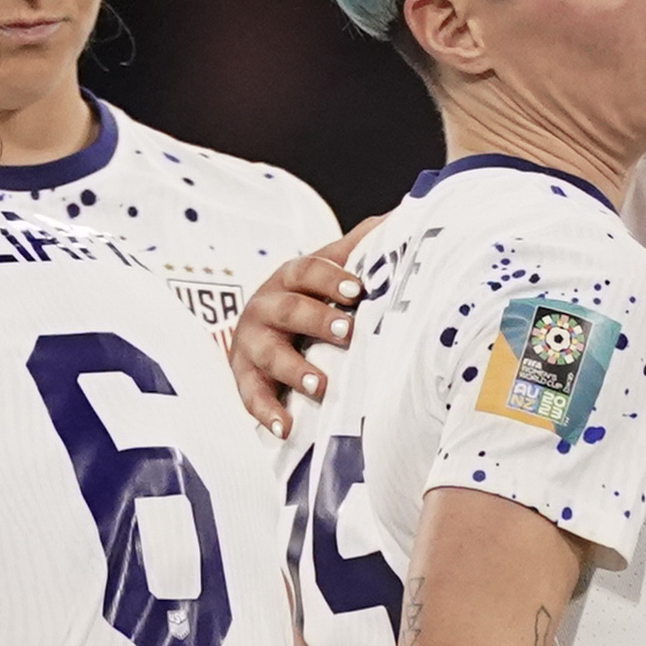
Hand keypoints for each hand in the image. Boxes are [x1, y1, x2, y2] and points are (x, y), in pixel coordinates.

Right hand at [231, 234, 364, 430]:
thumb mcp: (330, 272)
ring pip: (269, 355)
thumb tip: (401, 217)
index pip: (307, 271)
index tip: (359, 289)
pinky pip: (251, 396)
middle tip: (347, 333)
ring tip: (320, 386)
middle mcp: (266, 307)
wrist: (262, 329)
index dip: (331, 279)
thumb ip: (361, 247)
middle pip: (289, 310)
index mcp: (289, 278)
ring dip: (295, 370)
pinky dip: (267, 413)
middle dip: (318, 321)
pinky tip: (286, 427)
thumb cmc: (308, 300)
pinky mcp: (245, 377)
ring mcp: (252, 343)